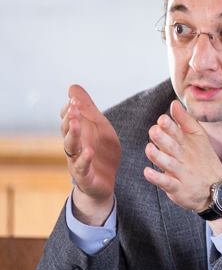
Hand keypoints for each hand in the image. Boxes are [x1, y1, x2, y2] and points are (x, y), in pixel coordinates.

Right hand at [61, 85, 119, 225]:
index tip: (75, 99)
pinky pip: (82, 167)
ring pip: (71, 147)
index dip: (71, 109)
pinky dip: (84, 159)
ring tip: (76, 123)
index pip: (69, 119)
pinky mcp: (85, 176)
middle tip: (74, 107)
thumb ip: (87, 109)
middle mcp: (74, 146)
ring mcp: (78, 160)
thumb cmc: (100, 151)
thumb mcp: (98, 127)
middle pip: (67, 131)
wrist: (104, 182)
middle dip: (70, 118)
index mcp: (78, 133)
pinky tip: (88, 151)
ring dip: (73, 134)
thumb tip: (72, 87)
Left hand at [142, 100, 221, 214]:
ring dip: (158, 157)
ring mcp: (182, 173)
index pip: (179, 132)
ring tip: (149, 149)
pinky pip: (167, 183)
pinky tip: (147, 172)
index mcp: (189, 144)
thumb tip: (174, 103)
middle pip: (173, 147)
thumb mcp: (199, 138)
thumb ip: (185, 121)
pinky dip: (158, 178)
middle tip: (154, 130)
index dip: (170, 126)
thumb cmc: (204, 159)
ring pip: (169, 164)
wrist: (218, 188)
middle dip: (163, 139)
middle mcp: (185, 157)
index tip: (162, 119)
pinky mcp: (178, 189)